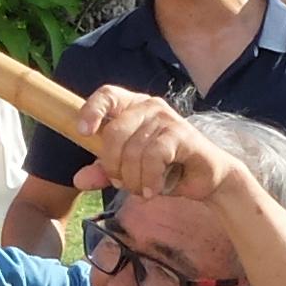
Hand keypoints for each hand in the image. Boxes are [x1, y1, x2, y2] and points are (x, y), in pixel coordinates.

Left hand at [75, 88, 228, 205]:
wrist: (207, 180)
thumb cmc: (166, 170)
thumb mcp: (129, 172)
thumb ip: (104, 172)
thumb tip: (78, 179)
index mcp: (133, 107)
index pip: (107, 95)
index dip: (91, 110)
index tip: (83, 132)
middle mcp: (150, 107)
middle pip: (114, 133)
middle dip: (113, 166)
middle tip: (122, 183)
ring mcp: (167, 118)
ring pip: (133, 150)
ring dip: (134, 179)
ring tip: (144, 189)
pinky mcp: (182, 134)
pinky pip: (153, 156)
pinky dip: (150, 178)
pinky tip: (154, 190)